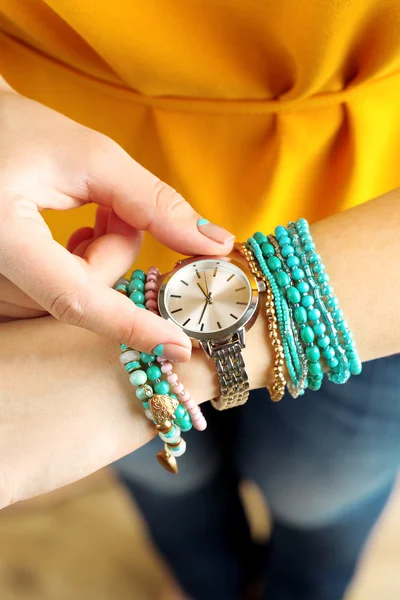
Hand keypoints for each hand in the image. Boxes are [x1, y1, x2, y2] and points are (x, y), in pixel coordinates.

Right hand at [0, 82, 233, 359]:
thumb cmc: (18, 129)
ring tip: (86, 207)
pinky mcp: (7, 282)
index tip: (178, 346)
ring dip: (101, 250)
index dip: (132, 325)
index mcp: (2, 237)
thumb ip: (154, 203)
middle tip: (110, 205)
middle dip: (116, 247)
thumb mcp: (89, 157)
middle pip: (85, 290)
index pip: (76, 299)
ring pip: (78, 290)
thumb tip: (212, 243)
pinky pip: (64, 286)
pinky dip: (85, 258)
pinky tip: (75, 226)